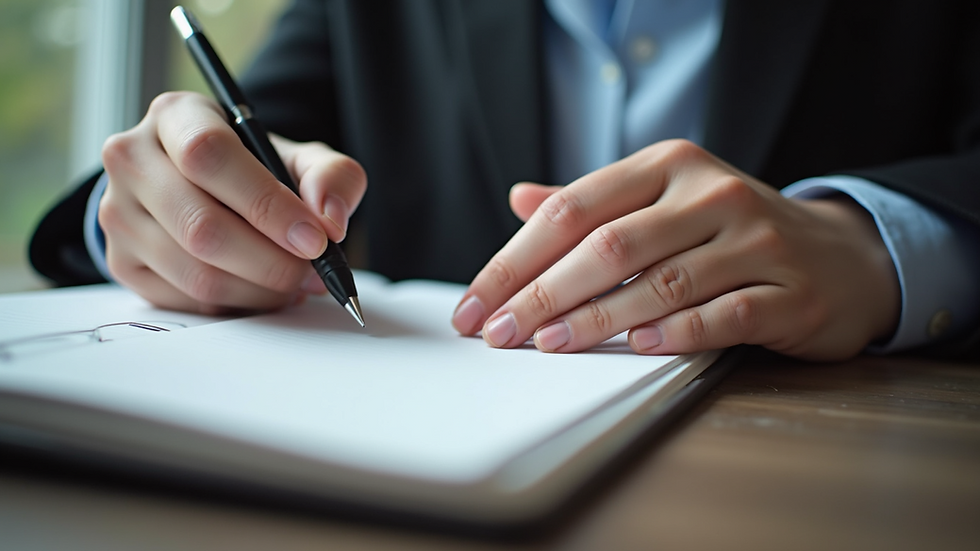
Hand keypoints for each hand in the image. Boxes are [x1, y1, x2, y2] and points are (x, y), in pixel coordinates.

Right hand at [99, 91, 365, 313]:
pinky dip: (239, 306)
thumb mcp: (299, 158)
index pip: (209, 156)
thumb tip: (330, 221)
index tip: (316, 239)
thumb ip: (331, 176)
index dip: (267, 204)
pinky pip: (187, 300)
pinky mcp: (122, 262)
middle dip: (272, 262)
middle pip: (200, 226)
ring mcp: (117, 214)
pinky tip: (264, 291)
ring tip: (297, 285)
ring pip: (195, 272)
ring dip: (260, 290)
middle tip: (315, 274)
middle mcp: (132, 159)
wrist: (206, 191)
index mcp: (174, 116)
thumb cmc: (256, 169)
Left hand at [452, 140, 899, 360]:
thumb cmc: (728, 230)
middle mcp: (711, 194)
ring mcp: (755, 241)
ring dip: (596, 318)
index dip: (516, 259)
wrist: (836, 253)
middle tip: (499, 332)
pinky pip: (723, 314)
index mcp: (668, 166)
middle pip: (609, 246)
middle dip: (542, 294)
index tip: (476, 303)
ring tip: (547, 344)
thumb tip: (519, 200)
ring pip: (661, 282)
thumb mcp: (662, 199)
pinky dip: (676, 332)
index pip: (574, 209)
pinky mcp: (788, 291)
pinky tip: (637, 347)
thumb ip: (594, 203)